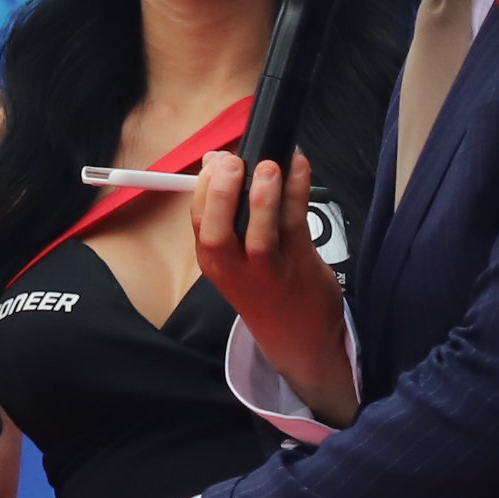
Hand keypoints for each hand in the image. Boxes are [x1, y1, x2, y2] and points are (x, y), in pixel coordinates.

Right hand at [193, 152, 354, 418]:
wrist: (298, 339)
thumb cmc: (265, 288)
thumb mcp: (234, 255)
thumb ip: (224, 209)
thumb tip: (215, 160)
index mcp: (213, 260)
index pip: (198, 219)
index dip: (206, 184)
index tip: (219, 158)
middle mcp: (233, 267)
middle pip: (216, 231)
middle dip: (221, 193)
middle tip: (233, 163)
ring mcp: (267, 269)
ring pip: (259, 234)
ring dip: (263, 198)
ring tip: (269, 167)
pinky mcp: (300, 264)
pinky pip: (297, 223)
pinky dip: (299, 191)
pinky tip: (300, 167)